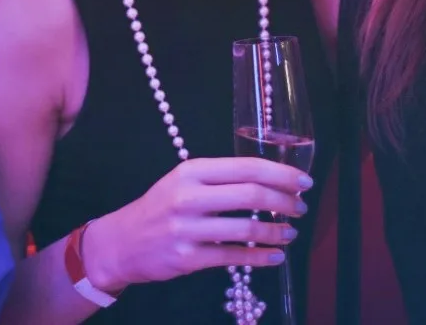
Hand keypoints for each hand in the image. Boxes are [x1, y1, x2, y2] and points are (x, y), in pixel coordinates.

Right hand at [82, 157, 311, 293]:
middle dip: (284, 201)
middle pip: (251, 194)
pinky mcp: (187, 258)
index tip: (304, 181)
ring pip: (246, 228)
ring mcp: (186, 228)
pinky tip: (275, 257)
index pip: (246, 167)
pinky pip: (233, 257)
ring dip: (276, 231)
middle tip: (301, 208)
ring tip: (290, 233)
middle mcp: (188, 196)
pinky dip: (260, 258)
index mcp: (191, 171)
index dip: (281, 173)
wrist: (121, 242)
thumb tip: (271, 183)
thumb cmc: (160, 208)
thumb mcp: (183, 182)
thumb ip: (220, 180)